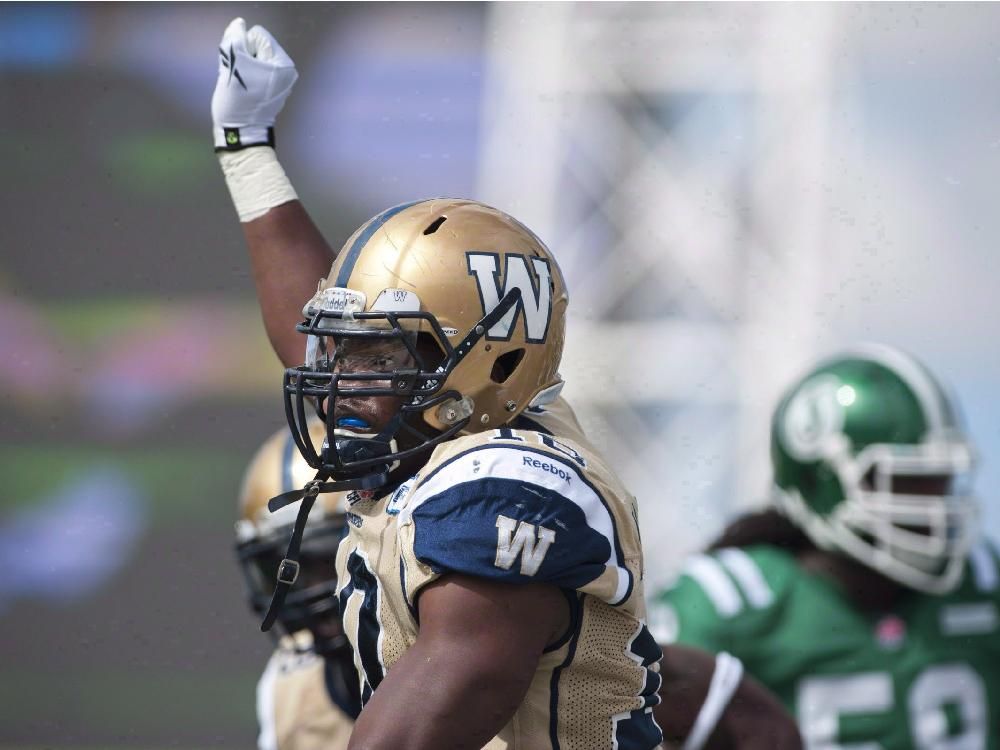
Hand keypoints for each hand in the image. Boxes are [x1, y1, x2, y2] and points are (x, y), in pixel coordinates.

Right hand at [211, 17, 297, 151]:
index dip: (242, 47)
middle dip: (244, 57)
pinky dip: (248, 77)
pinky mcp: (273, 90)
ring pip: (254, 59)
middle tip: (239, 78)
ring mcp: (281, 81)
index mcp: (281, 63)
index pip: (257, 35)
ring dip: (244, 67)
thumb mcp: (231, 67)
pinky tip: (244, 91)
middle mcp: (286, 70)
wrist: (241, 135)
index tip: (240, 68)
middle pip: (257, 47)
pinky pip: (256, 72)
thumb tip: (239, 24)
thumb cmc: (237, 102)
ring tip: (241, 86)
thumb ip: (235, 40)